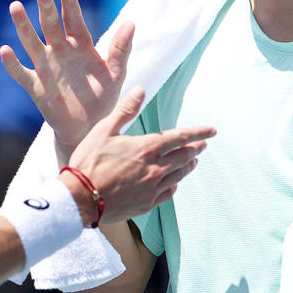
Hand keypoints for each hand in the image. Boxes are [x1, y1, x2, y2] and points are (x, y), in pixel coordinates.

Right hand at [1, 0, 133, 163]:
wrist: (89, 127)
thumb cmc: (104, 97)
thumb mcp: (116, 73)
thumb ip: (121, 49)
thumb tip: (131, 22)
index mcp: (80, 46)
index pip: (73, 20)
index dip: (69, 4)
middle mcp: (60, 52)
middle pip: (50, 26)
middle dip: (46, 8)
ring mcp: (46, 68)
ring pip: (32, 43)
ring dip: (23, 26)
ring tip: (15, 7)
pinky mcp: (36, 87)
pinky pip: (21, 74)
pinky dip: (12, 64)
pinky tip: (5, 51)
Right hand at [65, 86, 214, 224]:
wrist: (80, 199)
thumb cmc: (89, 162)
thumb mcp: (104, 130)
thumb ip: (126, 110)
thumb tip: (140, 89)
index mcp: (147, 148)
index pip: (180, 137)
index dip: (198, 132)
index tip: (212, 130)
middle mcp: (155, 168)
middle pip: (184, 156)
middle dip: (196, 148)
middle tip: (203, 144)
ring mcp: (152, 188)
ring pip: (179, 175)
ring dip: (188, 166)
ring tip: (193, 161)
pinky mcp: (146, 204)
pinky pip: (168, 193)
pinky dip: (174, 185)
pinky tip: (174, 183)